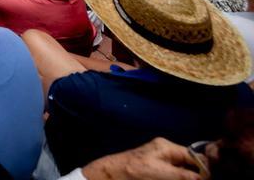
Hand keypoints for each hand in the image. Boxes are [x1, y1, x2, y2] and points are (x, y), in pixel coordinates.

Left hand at [80, 138, 203, 179]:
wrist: (111, 175)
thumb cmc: (133, 170)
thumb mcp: (161, 172)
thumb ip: (183, 175)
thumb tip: (205, 177)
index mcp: (167, 147)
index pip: (193, 155)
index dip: (204, 167)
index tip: (211, 177)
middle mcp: (166, 152)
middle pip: (190, 164)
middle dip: (197, 174)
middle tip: (203, 179)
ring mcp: (161, 162)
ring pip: (182, 171)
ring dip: (188, 177)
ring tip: (195, 178)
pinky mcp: (157, 171)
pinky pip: (173, 174)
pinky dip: (178, 177)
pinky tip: (184, 179)